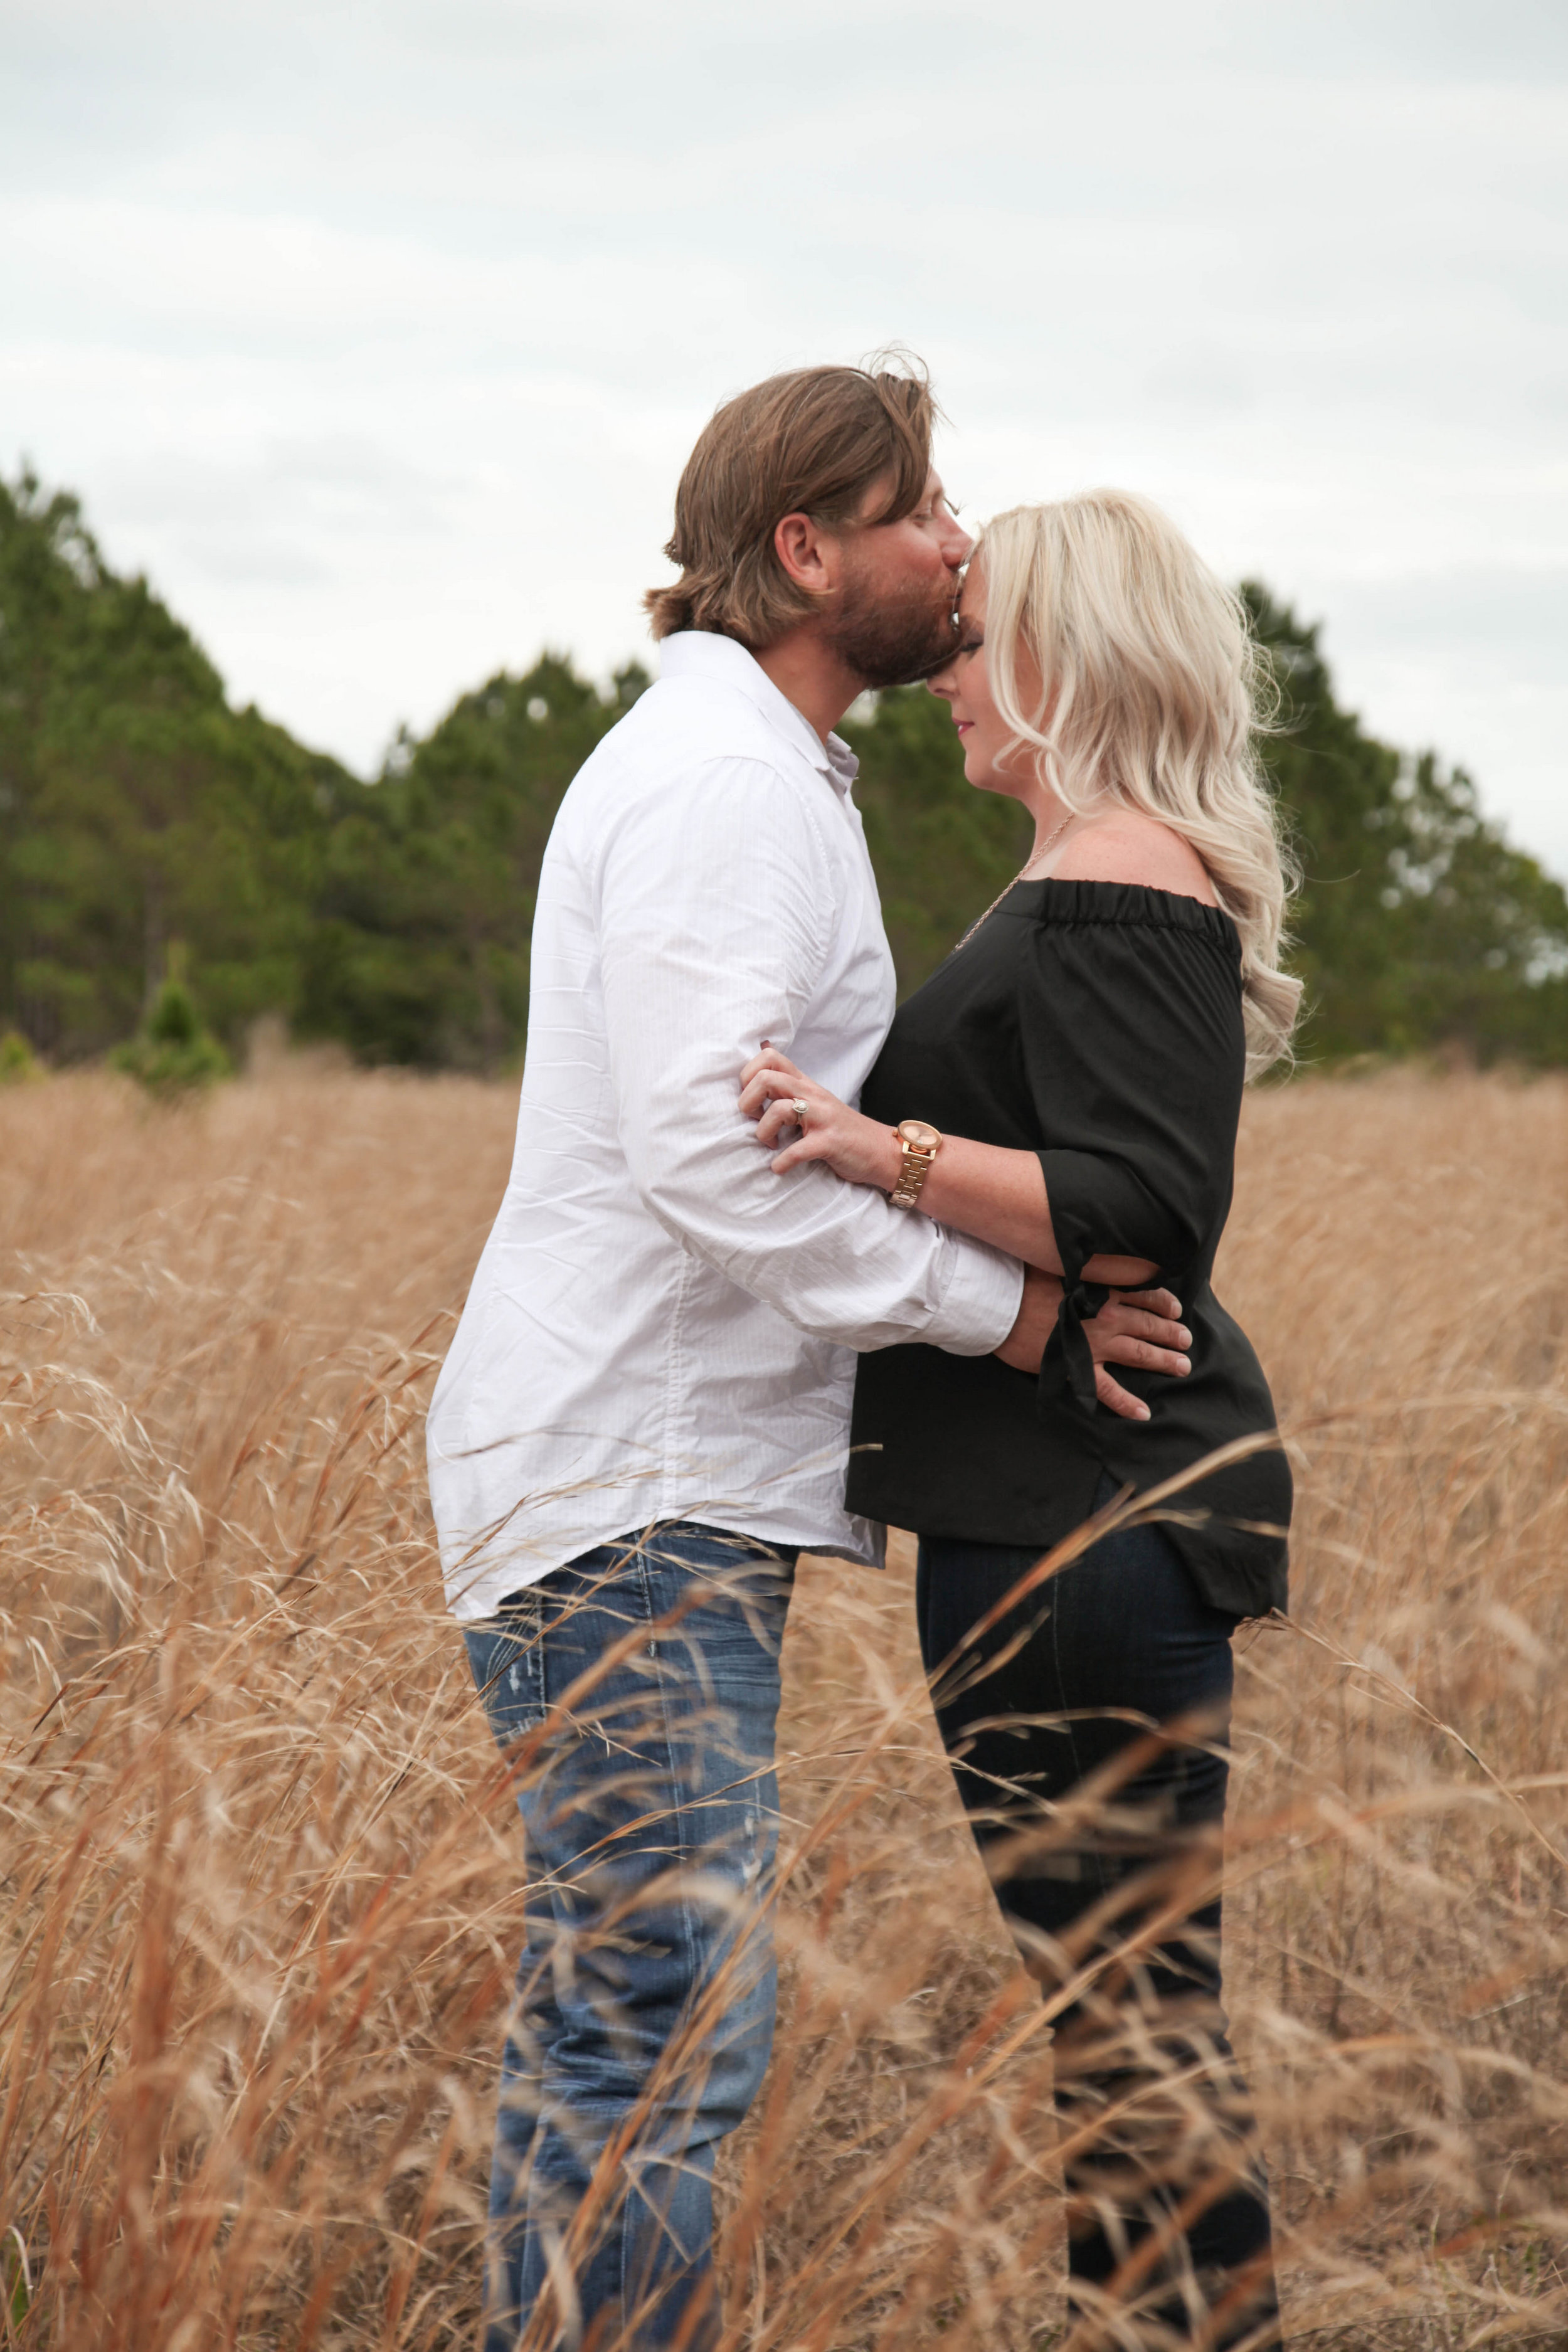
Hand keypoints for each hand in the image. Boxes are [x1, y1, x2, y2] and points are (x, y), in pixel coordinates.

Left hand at [739, 1046, 900, 1188]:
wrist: (881, 1150)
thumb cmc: (841, 1127)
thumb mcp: (813, 1098)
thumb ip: (788, 1080)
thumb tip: (762, 1046)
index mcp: (804, 1083)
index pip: (768, 1057)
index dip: (748, 1076)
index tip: (753, 1100)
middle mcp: (812, 1094)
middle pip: (765, 1078)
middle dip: (748, 1103)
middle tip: (756, 1121)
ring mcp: (822, 1117)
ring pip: (779, 1109)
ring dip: (763, 1133)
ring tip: (771, 1144)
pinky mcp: (829, 1142)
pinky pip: (796, 1150)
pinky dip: (781, 1163)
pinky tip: (780, 1168)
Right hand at [995, 1268, 1188, 1421]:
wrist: (1002, 1303)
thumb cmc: (1024, 1279)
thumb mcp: (1057, 1262)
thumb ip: (1081, 1266)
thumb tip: (1089, 1258)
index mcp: (1101, 1291)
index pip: (1142, 1296)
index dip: (1163, 1303)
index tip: (1176, 1310)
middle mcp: (1105, 1316)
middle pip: (1148, 1325)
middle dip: (1171, 1333)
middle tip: (1187, 1340)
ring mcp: (1095, 1343)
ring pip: (1139, 1353)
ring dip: (1163, 1360)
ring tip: (1182, 1366)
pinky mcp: (1078, 1365)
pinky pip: (1108, 1389)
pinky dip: (1127, 1403)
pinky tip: (1143, 1413)